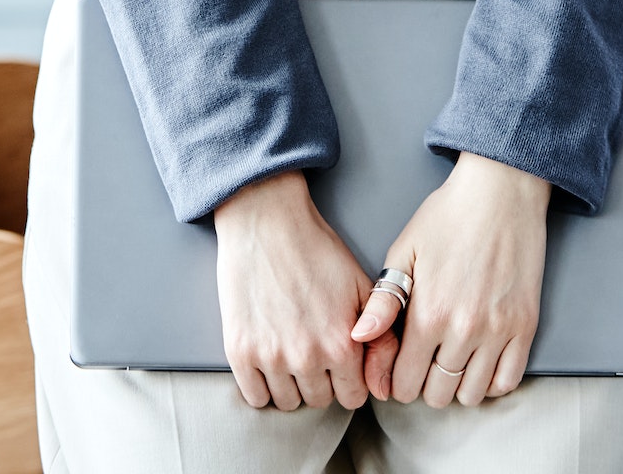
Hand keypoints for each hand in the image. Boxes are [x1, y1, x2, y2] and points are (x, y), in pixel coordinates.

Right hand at [215, 170, 399, 411]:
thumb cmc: (315, 247)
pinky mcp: (239, 351)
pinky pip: (254, 397)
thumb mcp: (361, 286)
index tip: (340, 361)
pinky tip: (267, 357)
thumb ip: (381, 337)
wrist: (267, 220)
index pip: (353, 396)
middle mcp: (307, 357)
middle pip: (319, 400)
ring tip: (289, 348)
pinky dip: (261, 385)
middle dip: (321, 379)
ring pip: (287, 402)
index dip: (349, 378)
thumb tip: (383, 385)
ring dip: (291, 383)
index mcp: (341, 344)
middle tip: (312, 347)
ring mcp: (270, 357)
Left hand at [349, 152, 548, 406]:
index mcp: (429, 313)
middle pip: (438, 395)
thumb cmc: (449, 216)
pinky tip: (481, 361)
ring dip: (458, 385)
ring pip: (472, 395)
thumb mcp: (405, 250)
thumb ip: (383, 300)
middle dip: (425, 385)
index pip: (405, 383)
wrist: (500, 190)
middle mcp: (464, 330)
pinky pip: (508, 382)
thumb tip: (358, 337)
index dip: (397, 381)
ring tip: (452, 360)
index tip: (399, 369)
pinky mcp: (525, 326)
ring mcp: (498, 331)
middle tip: (425, 362)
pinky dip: (492, 382)